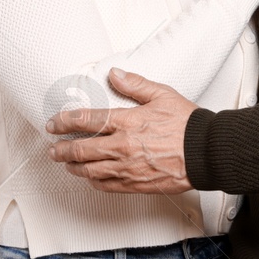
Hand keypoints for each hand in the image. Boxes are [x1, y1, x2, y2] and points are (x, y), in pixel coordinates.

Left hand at [47, 69, 195, 193]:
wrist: (205, 153)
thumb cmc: (187, 124)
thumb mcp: (163, 95)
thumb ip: (135, 84)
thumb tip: (115, 73)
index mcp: (127, 122)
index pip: (86, 121)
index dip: (64, 122)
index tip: (54, 124)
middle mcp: (123, 146)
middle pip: (81, 150)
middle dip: (61, 149)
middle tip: (53, 148)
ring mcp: (127, 168)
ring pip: (89, 170)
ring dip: (73, 167)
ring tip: (66, 163)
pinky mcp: (135, 184)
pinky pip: (106, 185)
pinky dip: (93, 181)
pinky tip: (90, 177)